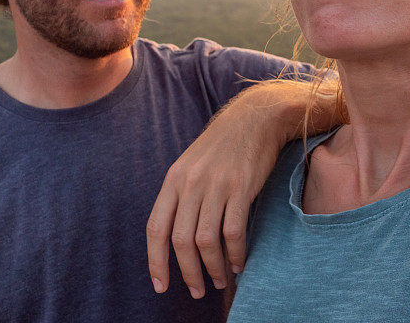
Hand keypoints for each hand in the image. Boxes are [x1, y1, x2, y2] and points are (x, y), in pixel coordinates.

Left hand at [146, 87, 292, 298]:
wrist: (254, 118)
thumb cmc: (223, 145)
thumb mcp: (191, 164)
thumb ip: (181, 194)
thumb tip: (174, 235)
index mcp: (174, 179)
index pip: (156, 228)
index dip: (155, 261)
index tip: (160, 285)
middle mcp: (191, 183)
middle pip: (181, 241)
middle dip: (187, 273)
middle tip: (196, 291)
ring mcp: (216, 185)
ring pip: (206, 241)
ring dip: (213, 267)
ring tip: (219, 280)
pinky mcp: (241, 187)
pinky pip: (233, 231)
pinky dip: (235, 253)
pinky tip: (238, 262)